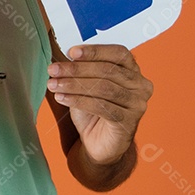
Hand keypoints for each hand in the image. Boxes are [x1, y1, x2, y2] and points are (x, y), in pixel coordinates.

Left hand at [48, 43, 151, 164]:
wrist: (99, 143)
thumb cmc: (93, 109)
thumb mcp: (86, 84)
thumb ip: (81, 69)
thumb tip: (61, 55)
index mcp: (133, 70)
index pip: (119, 53)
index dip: (95, 51)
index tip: (72, 52)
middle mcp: (141, 86)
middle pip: (108, 71)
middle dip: (77, 69)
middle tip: (54, 69)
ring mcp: (137, 105)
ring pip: (104, 88)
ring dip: (74, 85)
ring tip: (54, 84)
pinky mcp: (128, 122)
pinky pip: (102, 107)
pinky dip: (78, 101)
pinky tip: (62, 98)